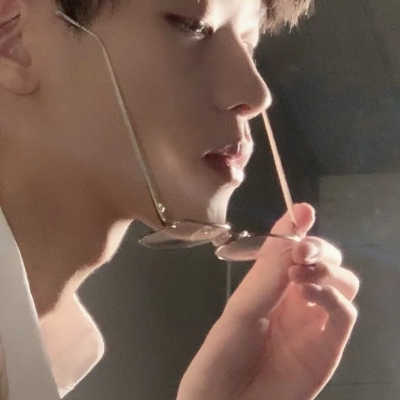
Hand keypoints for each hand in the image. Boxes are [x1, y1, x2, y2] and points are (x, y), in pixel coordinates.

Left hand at [177, 203, 358, 399]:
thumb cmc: (225, 350)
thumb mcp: (245, 302)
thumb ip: (273, 266)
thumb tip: (299, 215)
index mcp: (273, 283)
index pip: (296, 247)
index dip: (301, 228)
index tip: (304, 212)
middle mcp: (297, 297)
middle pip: (327, 260)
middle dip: (319, 248)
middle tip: (302, 251)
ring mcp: (315, 319)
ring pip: (343, 281)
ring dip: (327, 270)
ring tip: (300, 275)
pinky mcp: (329, 345)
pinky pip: (345, 312)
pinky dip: (333, 296)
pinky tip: (308, 293)